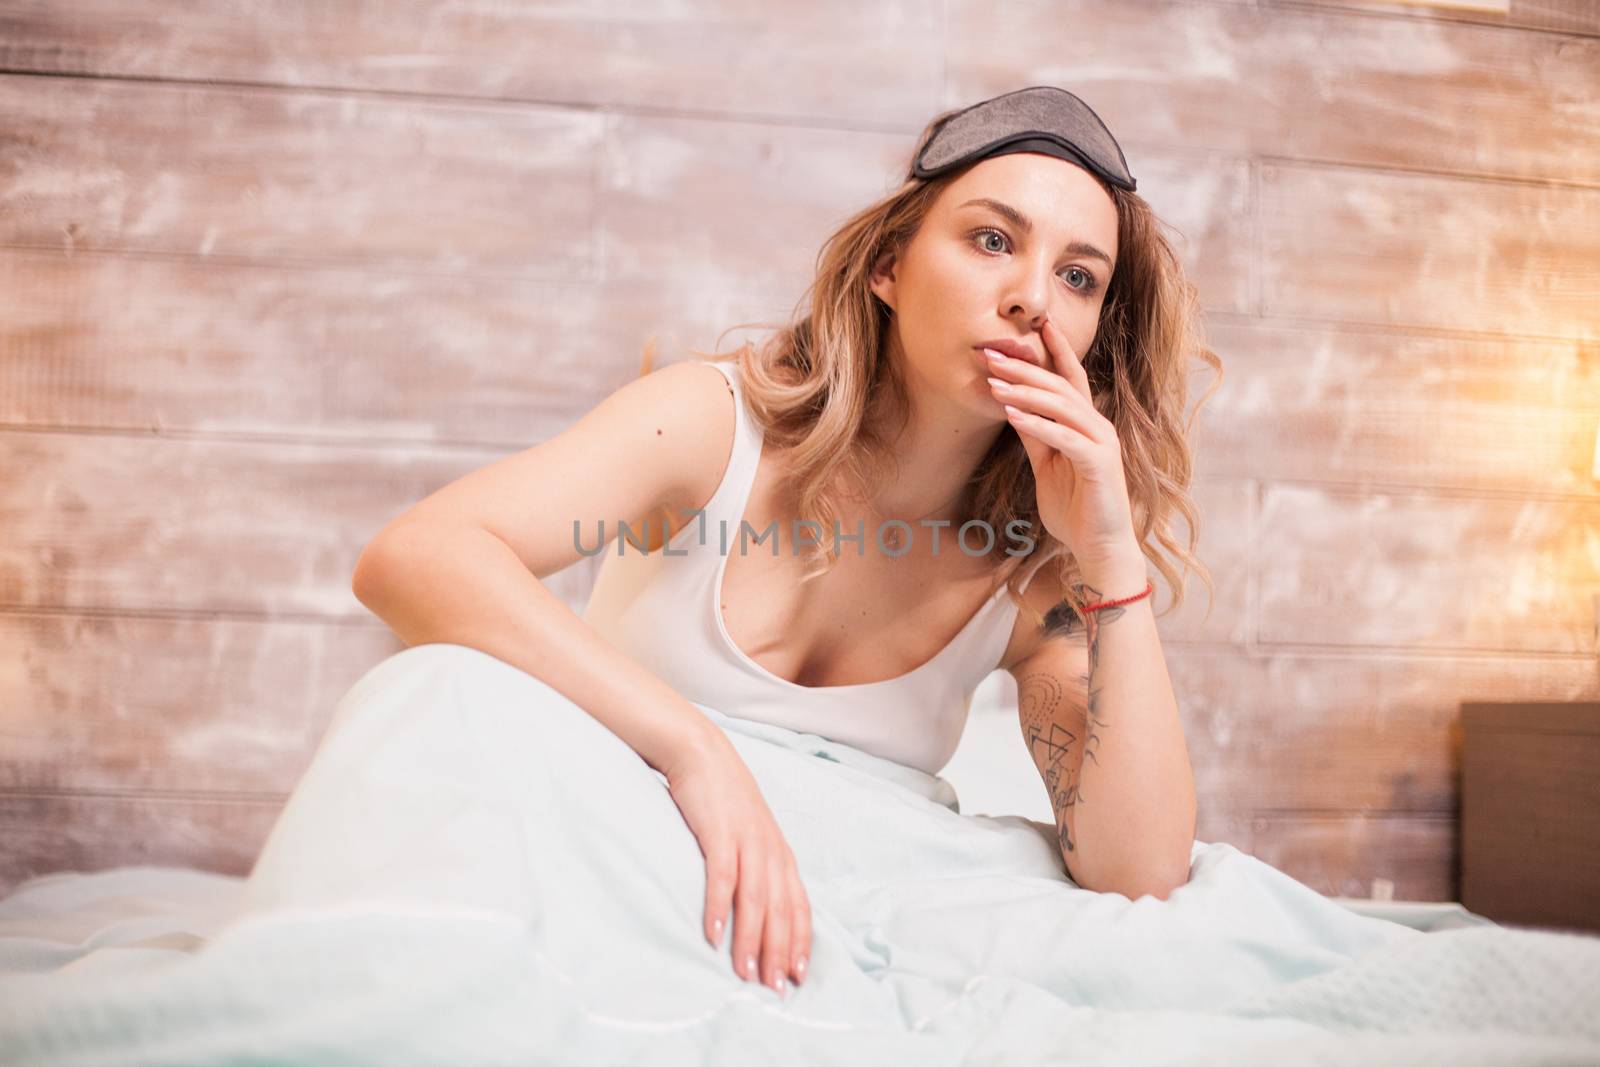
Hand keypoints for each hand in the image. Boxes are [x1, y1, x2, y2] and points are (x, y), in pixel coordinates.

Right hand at [664, 736, 811, 996]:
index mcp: (780, 854)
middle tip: (774, 989)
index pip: (799, 906)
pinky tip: (715, 934)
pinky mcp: (720, 833)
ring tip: (745, 974)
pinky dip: (720, 907)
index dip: (800, 942)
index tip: (798, 976)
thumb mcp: (751, 834)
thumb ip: (758, 867)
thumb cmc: (724, 799)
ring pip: (756, 900)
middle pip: (781, 911)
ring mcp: (747, 841)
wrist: (702, 754)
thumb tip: (757, 910)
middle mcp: (770, 851)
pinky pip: (723, 877)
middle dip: (779, 953)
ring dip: (751, 940)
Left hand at [985, 316, 1139, 569]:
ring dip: (1026, 392)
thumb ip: (1036, 436)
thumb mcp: (1047, 465)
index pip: (1071, 377)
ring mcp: (1102, 444)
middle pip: (1061, 386)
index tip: (1033, 325)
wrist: (1098, 548)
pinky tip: (1012, 414)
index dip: (1054, 350)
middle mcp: (1099, 427)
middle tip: (990, 353)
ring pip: (1063, 406)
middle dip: (1024, 367)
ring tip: (993, 382)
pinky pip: (1065, 438)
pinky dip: (1038, 424)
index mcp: (1088, 424)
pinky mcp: (1099, 464)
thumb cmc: (1075, 508)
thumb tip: (1013, 409)